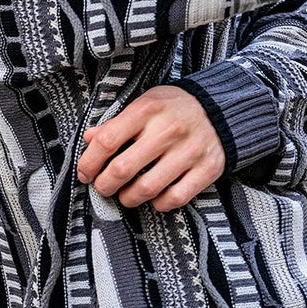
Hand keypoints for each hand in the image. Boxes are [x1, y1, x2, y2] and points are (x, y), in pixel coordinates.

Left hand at [77, 85, 225, 211]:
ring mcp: (189, 151)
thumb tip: (89, 139)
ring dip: (128, 198)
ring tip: (126, 193)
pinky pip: (174, 199)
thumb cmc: (174, 108)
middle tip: (103, 186)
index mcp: (147, 110)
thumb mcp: (145, 103)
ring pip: (147, 189)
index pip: (108, 140)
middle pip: (123, 169)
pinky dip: (158, 204)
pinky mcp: (206, 170)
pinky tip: (153, 196)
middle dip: (105, 185)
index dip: (90, 162)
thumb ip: (117, 123)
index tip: (85, 172)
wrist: (220, 109)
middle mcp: (168, 130)